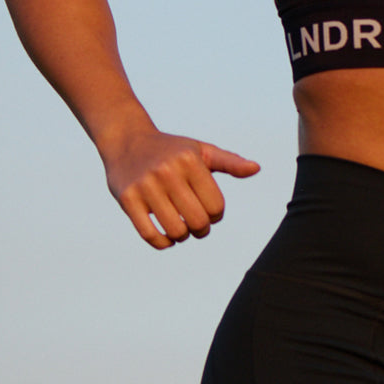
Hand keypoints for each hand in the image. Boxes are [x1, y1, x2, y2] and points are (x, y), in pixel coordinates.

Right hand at [103, 130, 260, 249]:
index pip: (215, 206)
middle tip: (198, 226)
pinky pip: (148, 234)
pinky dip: (162, 243)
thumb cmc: (171, 149)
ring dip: (183, 236)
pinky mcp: (127, 198)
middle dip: (202, 229)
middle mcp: (167, 172)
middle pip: (197, 221)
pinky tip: (167, 239)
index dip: (216, 215)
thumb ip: (230, 162)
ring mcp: (145, 185)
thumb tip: (256, 168)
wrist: (128, 140)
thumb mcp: (201, 150)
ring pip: (175, 230)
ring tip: (183, 230)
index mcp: (189, 160)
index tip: (210, 212)